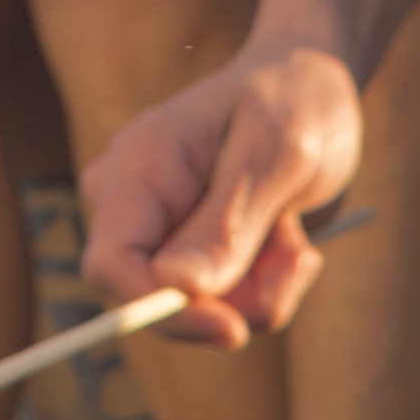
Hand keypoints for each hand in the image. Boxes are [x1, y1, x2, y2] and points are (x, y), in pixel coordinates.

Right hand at [78, 43, 367, 344]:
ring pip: (199, 313)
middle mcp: (133, 205)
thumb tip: (178, 286)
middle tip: (299, 256)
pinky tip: (288, 240)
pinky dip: (267, 287)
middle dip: (236, 297)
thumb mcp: (277, 150)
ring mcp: (158, 236)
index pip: (110, 264)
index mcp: (139, 166)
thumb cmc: (294, 101)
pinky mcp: (190, 259)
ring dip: (263, 290)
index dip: (158, 309)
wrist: (310, 90)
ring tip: (295, 237)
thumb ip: (229, 221)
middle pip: (155, 302)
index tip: (232, 329)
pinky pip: (224, 307)